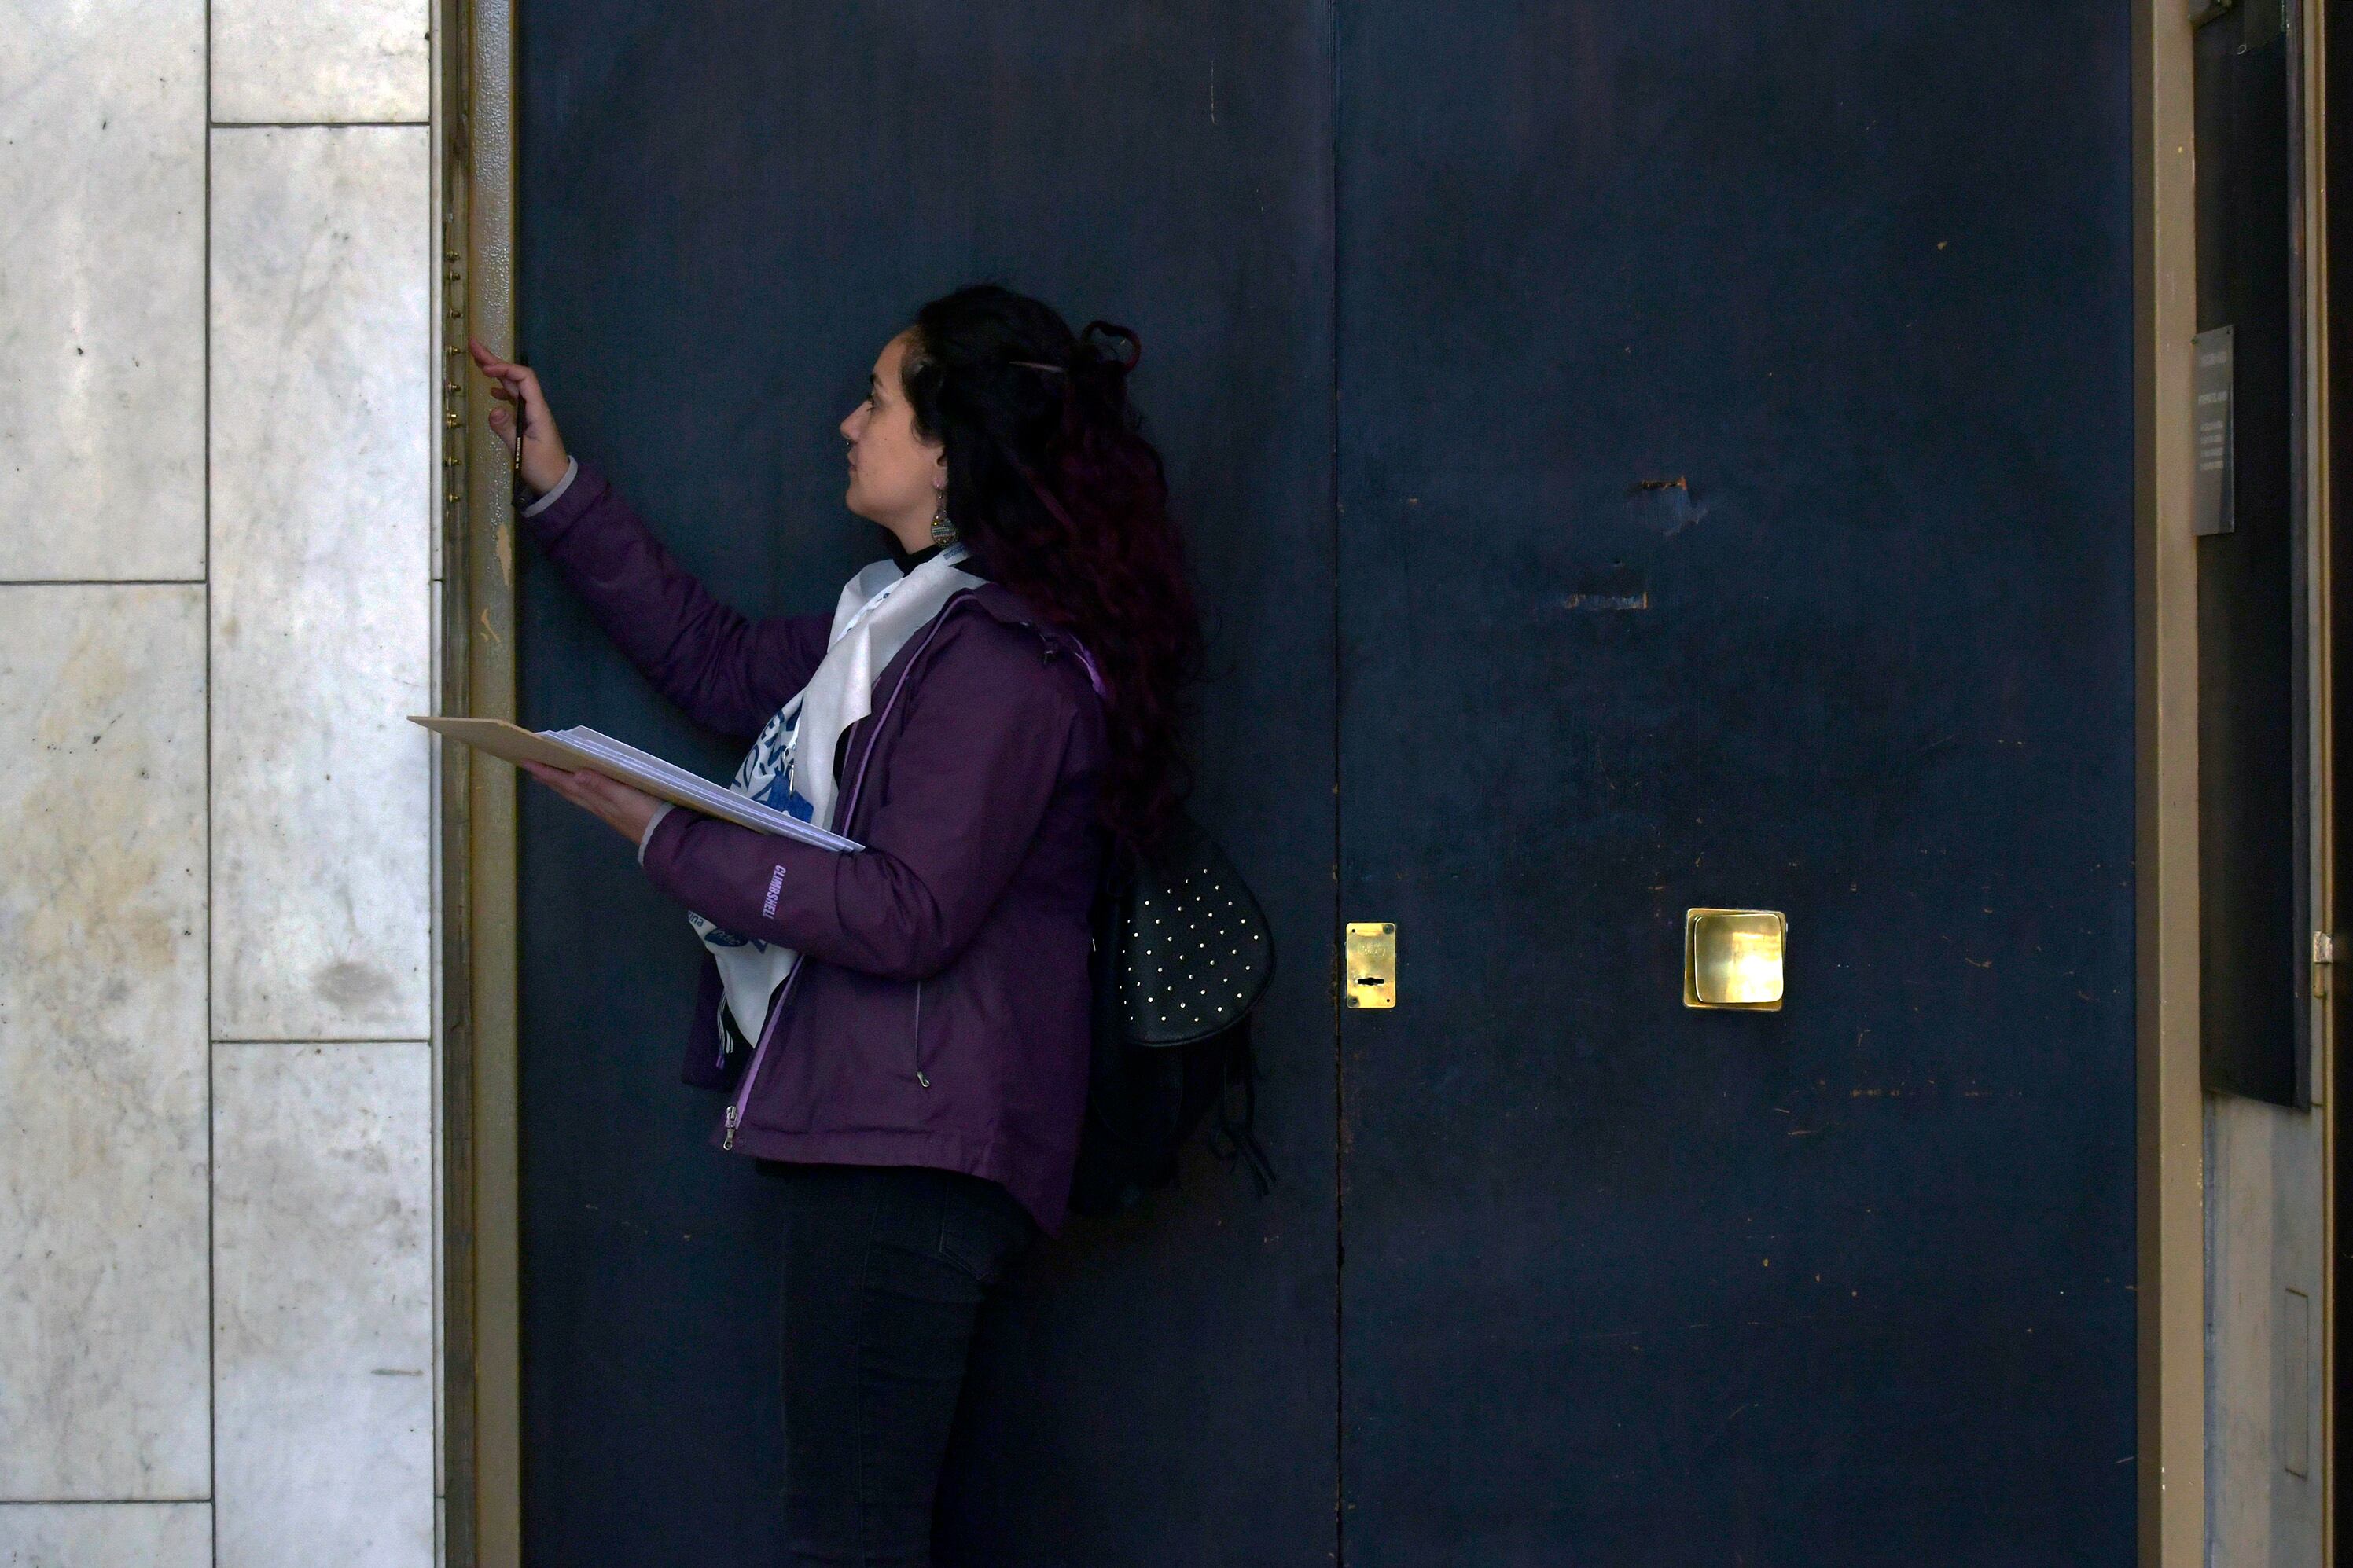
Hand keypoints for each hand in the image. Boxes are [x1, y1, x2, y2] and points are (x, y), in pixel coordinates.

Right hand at [468, 338, 571, 494]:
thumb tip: (494, 409)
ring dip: (497, 373)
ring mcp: (531, 414)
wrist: (557, 484)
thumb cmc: (543, 468)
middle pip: (516, 378)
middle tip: (474, 345)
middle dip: (496, 361)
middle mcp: (535, 407)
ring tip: (477, 361)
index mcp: (538, 410)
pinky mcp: (527, 422)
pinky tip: (492, 391)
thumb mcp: (523, 450)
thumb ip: (508, 429)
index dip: (505, 369)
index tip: (485, 369)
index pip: (524, 379)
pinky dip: (502, 391)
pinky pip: (514, 400)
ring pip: (513, 387)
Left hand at [519, 760, 664, 846]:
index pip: (565, 783)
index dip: (547, 773)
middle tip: (533, 767)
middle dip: (549, 778)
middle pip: (566, 790)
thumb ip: (602, 785)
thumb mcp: (625, 797)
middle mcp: (596, 805)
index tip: (527, 762)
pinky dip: (578, 790)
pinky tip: (581, 788)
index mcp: (595, 798)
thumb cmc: (646, 814)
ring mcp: (605, 809)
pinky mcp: (615, 811)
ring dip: (561, 785)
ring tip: (549, 777)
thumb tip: (575, 774)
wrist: (663, 838)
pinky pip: (587, 798)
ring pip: (575, 795)